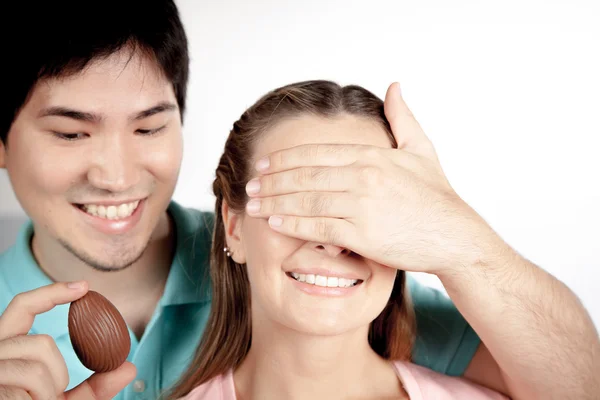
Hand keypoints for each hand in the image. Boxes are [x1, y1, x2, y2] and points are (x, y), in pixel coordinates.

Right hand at [0, 282, 135, 399]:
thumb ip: (95, 387)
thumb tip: (130, 368)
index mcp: (8, 351)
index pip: (22, 309)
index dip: (50, 293)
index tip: (84, 287)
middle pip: (39, 342)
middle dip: (58, 373)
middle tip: (50, 397)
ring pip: (36, 361)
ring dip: (49, 388)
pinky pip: (29, 378)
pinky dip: (40, 396)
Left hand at [245, 82, 499, 273]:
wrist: (455, 236)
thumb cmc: (437, 196)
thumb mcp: (422, 150)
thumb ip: (403, 117)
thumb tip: (394, 85)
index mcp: (372, 156)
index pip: (316, 153)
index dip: (285, 158)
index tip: (264, 164)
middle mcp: (363, 176)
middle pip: (304, 175)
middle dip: (272, 180)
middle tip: (249, 185)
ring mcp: (361, 205)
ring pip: (306, 199)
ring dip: (274, 201)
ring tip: (252, 204)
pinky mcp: (362, 234)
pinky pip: (317, 227)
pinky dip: (292, 223)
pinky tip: (274, 222)